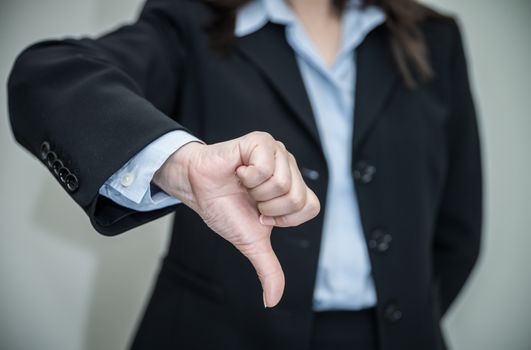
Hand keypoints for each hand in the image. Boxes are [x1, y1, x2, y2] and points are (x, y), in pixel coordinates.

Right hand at [153, 131, 319, 307]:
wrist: (197, 189)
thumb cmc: (225, 209)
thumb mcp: (250, 242)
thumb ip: (268, 269)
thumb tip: (272, 301)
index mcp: (294, 189)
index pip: (310, 207)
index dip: (283, 218)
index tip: (262, 214)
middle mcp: (290, 168)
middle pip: (296, 197)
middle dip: (266, 207)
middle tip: (251, 198)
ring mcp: (277, 152)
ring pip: (281, 183)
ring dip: (255, 191)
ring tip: (243, 184)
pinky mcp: (260, 141)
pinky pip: (265, 166)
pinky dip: (247, 176)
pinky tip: (239, 171)